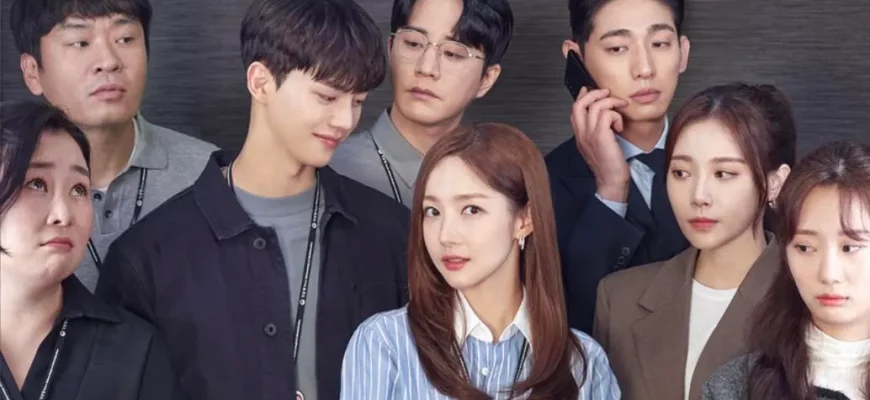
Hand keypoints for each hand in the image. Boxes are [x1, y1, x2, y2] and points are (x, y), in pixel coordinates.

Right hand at [570, 87, 630, 201]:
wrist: (611, 182)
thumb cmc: (609, 166)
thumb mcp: (599, 146)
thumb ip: (598, 132)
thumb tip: (605, 117)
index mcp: (580, 135)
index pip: (574, 110)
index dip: (582, 96)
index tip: (591, 90)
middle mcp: (582, 134)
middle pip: (579, 103)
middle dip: (595, 93)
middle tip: (608, 94)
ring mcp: (589, 135)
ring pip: (595, 106)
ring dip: (611, 102)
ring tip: (620, 109)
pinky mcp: (601, 136)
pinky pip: (606, 114)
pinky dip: (616, 115)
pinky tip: (620, 126)